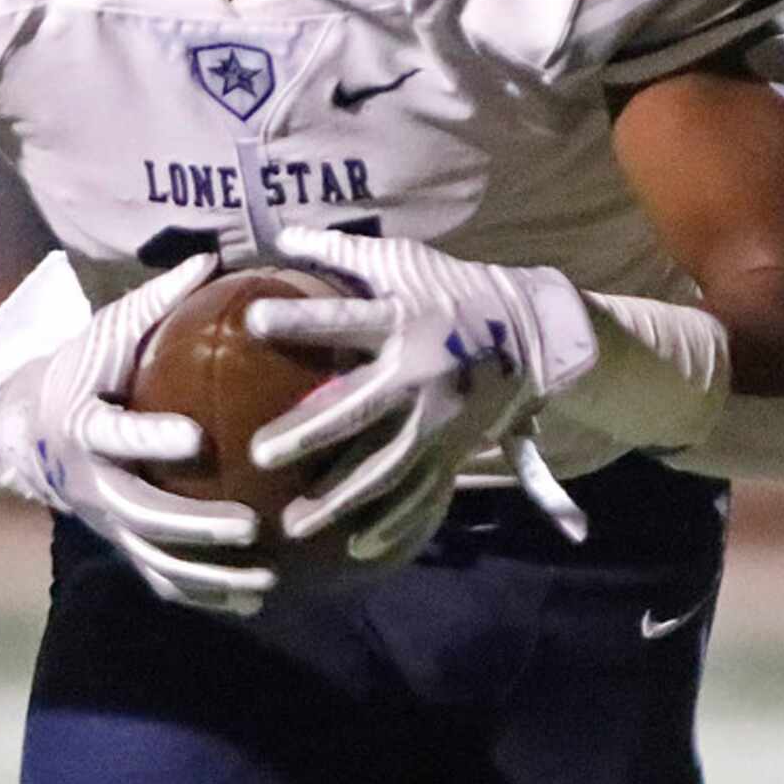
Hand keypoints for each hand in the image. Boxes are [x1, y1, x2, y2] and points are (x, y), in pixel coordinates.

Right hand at [0, 255, 274, 615]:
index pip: (117, 436)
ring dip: (207, 573)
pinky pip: (159, 576)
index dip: (152, 440)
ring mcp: (103, 519)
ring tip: (266, 578)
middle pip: (139, 511)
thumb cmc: (80, 367)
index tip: (197, 438)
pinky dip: (202, 594)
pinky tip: (254, 599)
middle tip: (249, 526)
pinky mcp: (118, 541)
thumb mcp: (107, 330)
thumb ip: (157, 301)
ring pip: (153, 556)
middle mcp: (90, 480)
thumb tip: (212, 259)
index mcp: (83, 423)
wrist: (23, 427)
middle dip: (193, 524)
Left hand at [246, 226, 598, 564]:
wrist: (530, 334)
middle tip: (261, 454)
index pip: (342, 317)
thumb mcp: (402, 261)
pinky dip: (392, 524)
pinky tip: (356, 548)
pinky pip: (421, 493)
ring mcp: (437, 420)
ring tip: (294, 524)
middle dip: (308, 434)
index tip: (252, 320)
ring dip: (338, 498)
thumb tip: (280, 236)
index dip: (299, 318)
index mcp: (403, 321)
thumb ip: (340, 252)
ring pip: (384, 466)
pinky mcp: (454, 449)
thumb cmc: (450, 289)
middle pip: (356, 408)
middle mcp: (418, 373)